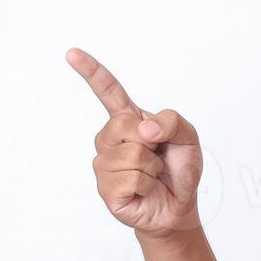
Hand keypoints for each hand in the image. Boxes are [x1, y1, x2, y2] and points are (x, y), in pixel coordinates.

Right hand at [67, 47, 203, 237]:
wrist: (179, 206)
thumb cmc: (179, 169)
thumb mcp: (188, 137)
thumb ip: (171, 121)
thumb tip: (143, 129)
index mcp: (128, 121)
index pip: (108, 92)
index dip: (91, 72)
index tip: (72, 54)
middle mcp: (110, 139)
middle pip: (122, 125)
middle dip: (151, 142)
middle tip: (157, 157)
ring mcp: (104, 164)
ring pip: (131, 155)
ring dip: (152, 168)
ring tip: (152, 175)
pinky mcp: (106, 188)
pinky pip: (132, 179)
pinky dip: (148, 185)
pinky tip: (145, 190)